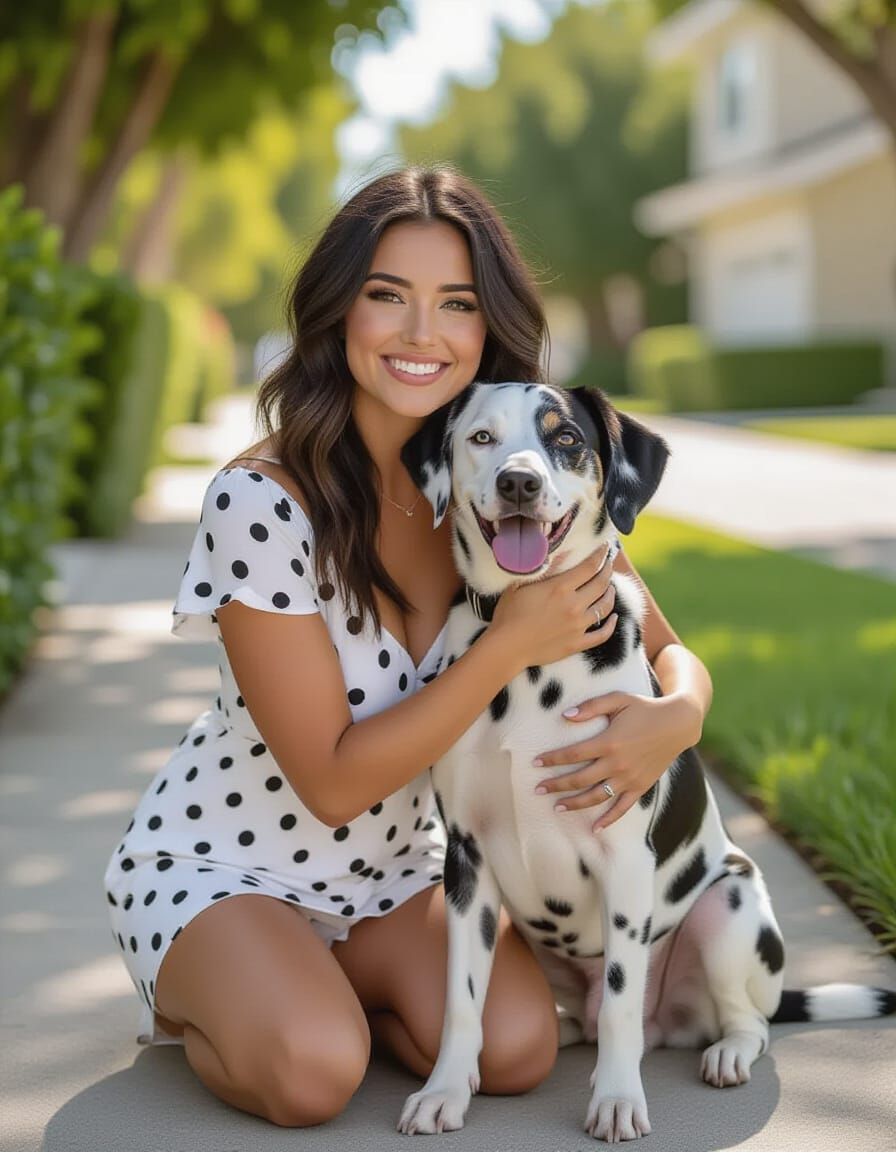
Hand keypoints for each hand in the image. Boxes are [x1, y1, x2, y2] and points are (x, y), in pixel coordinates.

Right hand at [490, 544, 617, 674]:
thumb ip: (543, 569)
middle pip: (601, 584)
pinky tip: (615, 618)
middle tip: (608, 564)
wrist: (507, 647)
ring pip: (605, 607)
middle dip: (607, 570)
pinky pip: (602, 634)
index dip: (600, 555)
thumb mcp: (521, 584)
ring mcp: (578, 626)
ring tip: (610, 588)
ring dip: (610, 594)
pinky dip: (611, 625)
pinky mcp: (577, 644)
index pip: (589, 566)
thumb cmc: (508, 614)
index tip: (604, 548)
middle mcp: (574, 605)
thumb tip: (561, 554)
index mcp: (560, 588)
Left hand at [533, 690, 703, 829]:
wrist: (677, 724)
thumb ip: (591, 707)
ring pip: (597, 797)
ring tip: (557, 808)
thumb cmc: (645, 708)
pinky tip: (594, 828)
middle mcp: (617, 764)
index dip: (552, 759)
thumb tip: (565, 716)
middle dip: (556, 785)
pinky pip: (622, 808)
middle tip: (537, 790)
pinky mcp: (641, 787)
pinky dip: (608, 820)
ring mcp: (629, 778)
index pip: (572, 754)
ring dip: (575, 804)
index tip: (535, 763)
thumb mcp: (618, 699)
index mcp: (608, 742)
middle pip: (579, 779)